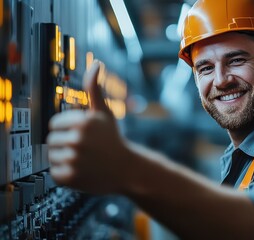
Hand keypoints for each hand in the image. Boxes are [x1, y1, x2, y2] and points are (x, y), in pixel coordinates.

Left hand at [47, 60, 128, 193]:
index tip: (82, 134)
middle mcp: (77, 140)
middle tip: (84, 148)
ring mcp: (74, 160)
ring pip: (52, 156)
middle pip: (51, 140)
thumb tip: (95, 64)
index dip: (67, 128)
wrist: (127, 169)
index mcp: (83, 122)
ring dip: (64, 158)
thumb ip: (94, 88)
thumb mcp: (104, 112)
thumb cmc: (113, 139)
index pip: (54, 124)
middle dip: (65, 143)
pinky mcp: (71, 177)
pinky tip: (81, 169)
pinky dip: (65, 173)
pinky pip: (55, 172)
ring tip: (83, 158)